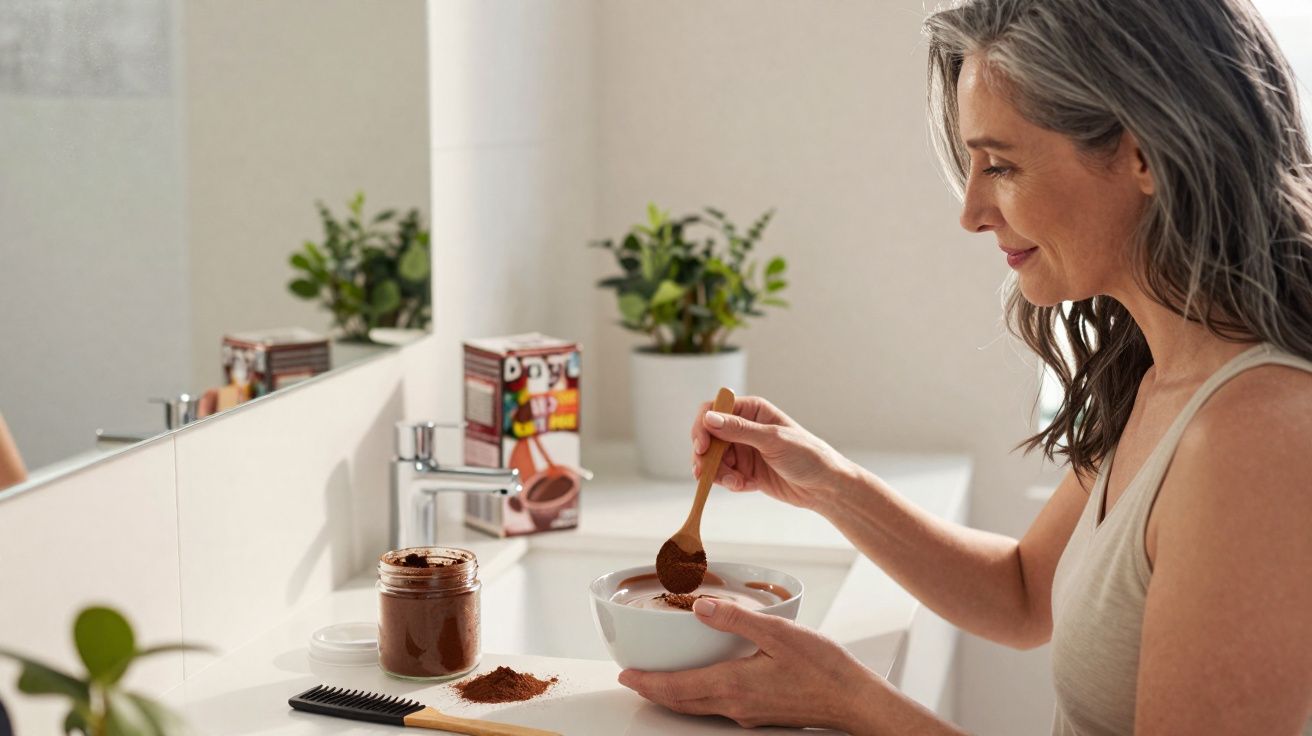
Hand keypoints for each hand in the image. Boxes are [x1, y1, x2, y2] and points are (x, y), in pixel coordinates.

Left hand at [618, 598, 884, 730]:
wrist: (854, 700)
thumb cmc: (823, 668)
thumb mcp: (779, 633)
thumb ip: (736, 619)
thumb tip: (700, 607)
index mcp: (733, 684)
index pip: (677, 687)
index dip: (648, 682)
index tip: (626, 674)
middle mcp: (735, 705)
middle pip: (682, 702)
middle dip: (654, 691)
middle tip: (633, 680)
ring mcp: (749, 713)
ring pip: (699, 707)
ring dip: (675, 696)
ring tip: (659, 683)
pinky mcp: (762, 713)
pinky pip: (718, 707)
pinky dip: (698, 697)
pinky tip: (704, 685)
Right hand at [690, 395, 854, 508]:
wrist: (825, 487)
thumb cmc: (807, 455)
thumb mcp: (773, 440)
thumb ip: (739, 430)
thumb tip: (709, 419)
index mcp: (752, 411)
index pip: (714, 410)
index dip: (702, 427)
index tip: (701, 447)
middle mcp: (744, 429)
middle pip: (708, 437)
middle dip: (705, 456)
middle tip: (703, 472)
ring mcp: (744, 451)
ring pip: (713, 459)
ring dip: (717, 472)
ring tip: (735, 482)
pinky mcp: (746, 472)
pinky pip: (724, 476)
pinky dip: (729, 482)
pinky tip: (744, 486)